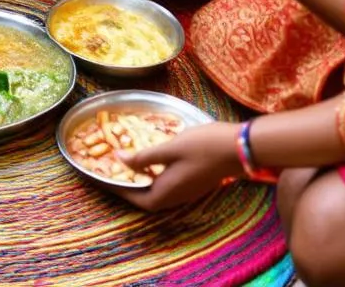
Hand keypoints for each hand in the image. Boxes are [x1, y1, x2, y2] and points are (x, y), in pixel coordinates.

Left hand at [113, 122, 241, 210]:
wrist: (239, 147)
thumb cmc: (202, 145)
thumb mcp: (169, 147)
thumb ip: (144, 156)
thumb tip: (119, 159)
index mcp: (169, 191)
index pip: (139, 200)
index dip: (120, 192)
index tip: (104, 181)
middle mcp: (179, 196)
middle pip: (148, 200)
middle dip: (130, 189)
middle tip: (114, 174)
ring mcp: (189, 191)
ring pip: (160, 193)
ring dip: (143, 184)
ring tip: (129, 168)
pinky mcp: (196, 183)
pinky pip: (170, 186)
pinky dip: (156, 178)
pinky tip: (154, 162)